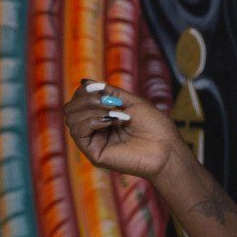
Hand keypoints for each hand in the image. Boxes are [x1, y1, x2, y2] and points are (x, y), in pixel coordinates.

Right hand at [61, 77, 189, 181]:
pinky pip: (79, 132)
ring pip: (72, 119)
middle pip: (71, 109)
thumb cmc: (154, 126)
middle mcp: (95, 131)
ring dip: (92, 109)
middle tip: (110, 102)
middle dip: (87, 99)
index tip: (102, 89)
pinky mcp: (94, 153)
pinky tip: (110, 121)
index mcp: (102, 118)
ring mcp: (94, 143)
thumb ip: (108, 92)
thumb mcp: (130, 101)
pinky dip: (93, 120)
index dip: (86, 91)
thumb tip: (84, 82)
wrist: (166, 148)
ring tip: (114, 113)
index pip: (78, 101)